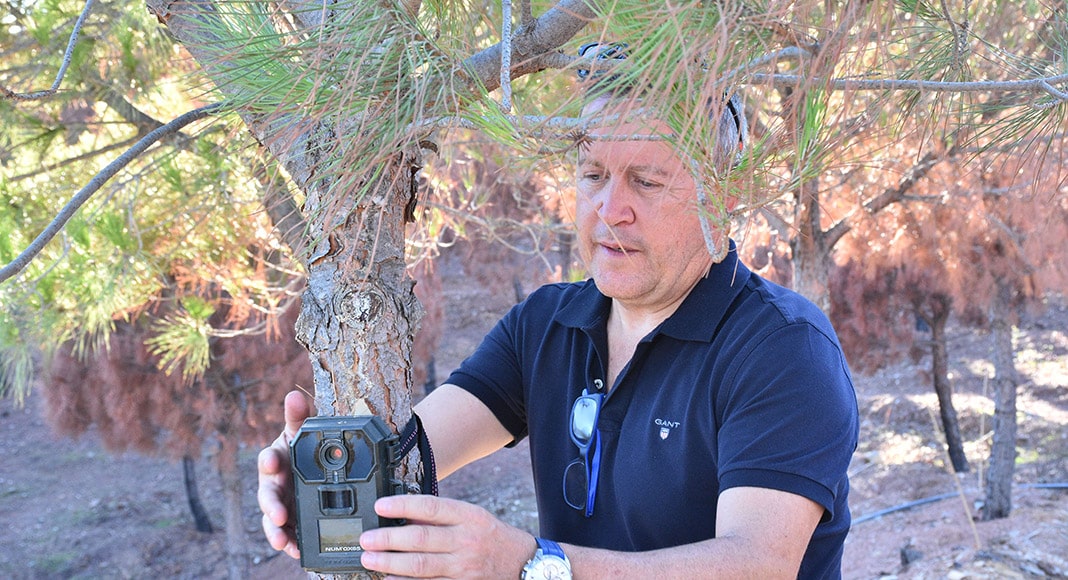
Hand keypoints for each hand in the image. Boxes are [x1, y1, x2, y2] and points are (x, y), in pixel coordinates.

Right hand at [257, 390, 313, 558]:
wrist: (311, 468)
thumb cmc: (300, 449)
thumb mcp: (301, 432)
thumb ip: (298, 416)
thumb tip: (293, 394)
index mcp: (277, 460)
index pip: (268, 459)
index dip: (270, 461)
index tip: (274, 462)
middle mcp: (274, 484)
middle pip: (267, 495)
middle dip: (272, 505)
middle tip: (278, 515)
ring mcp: (280, 504)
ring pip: (272, 519)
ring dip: (274, 531)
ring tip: (280, 541)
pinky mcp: (288, 520)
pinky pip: (285, 533)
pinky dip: (288, 543)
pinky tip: (294, 551)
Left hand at [359, 495, 534, 578]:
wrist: (522, 565)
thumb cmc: (491, 537)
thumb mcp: (472, 517)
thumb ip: (441, 517)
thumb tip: (404, 515)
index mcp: (468, 516)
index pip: (431, 507)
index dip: (403, 506)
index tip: (381, 506)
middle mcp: (466, 541)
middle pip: (421, 539)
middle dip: (389, 539)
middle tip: (367, 539)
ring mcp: (464, 567)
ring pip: (421, 566)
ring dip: (391, 563)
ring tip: (369, 560)